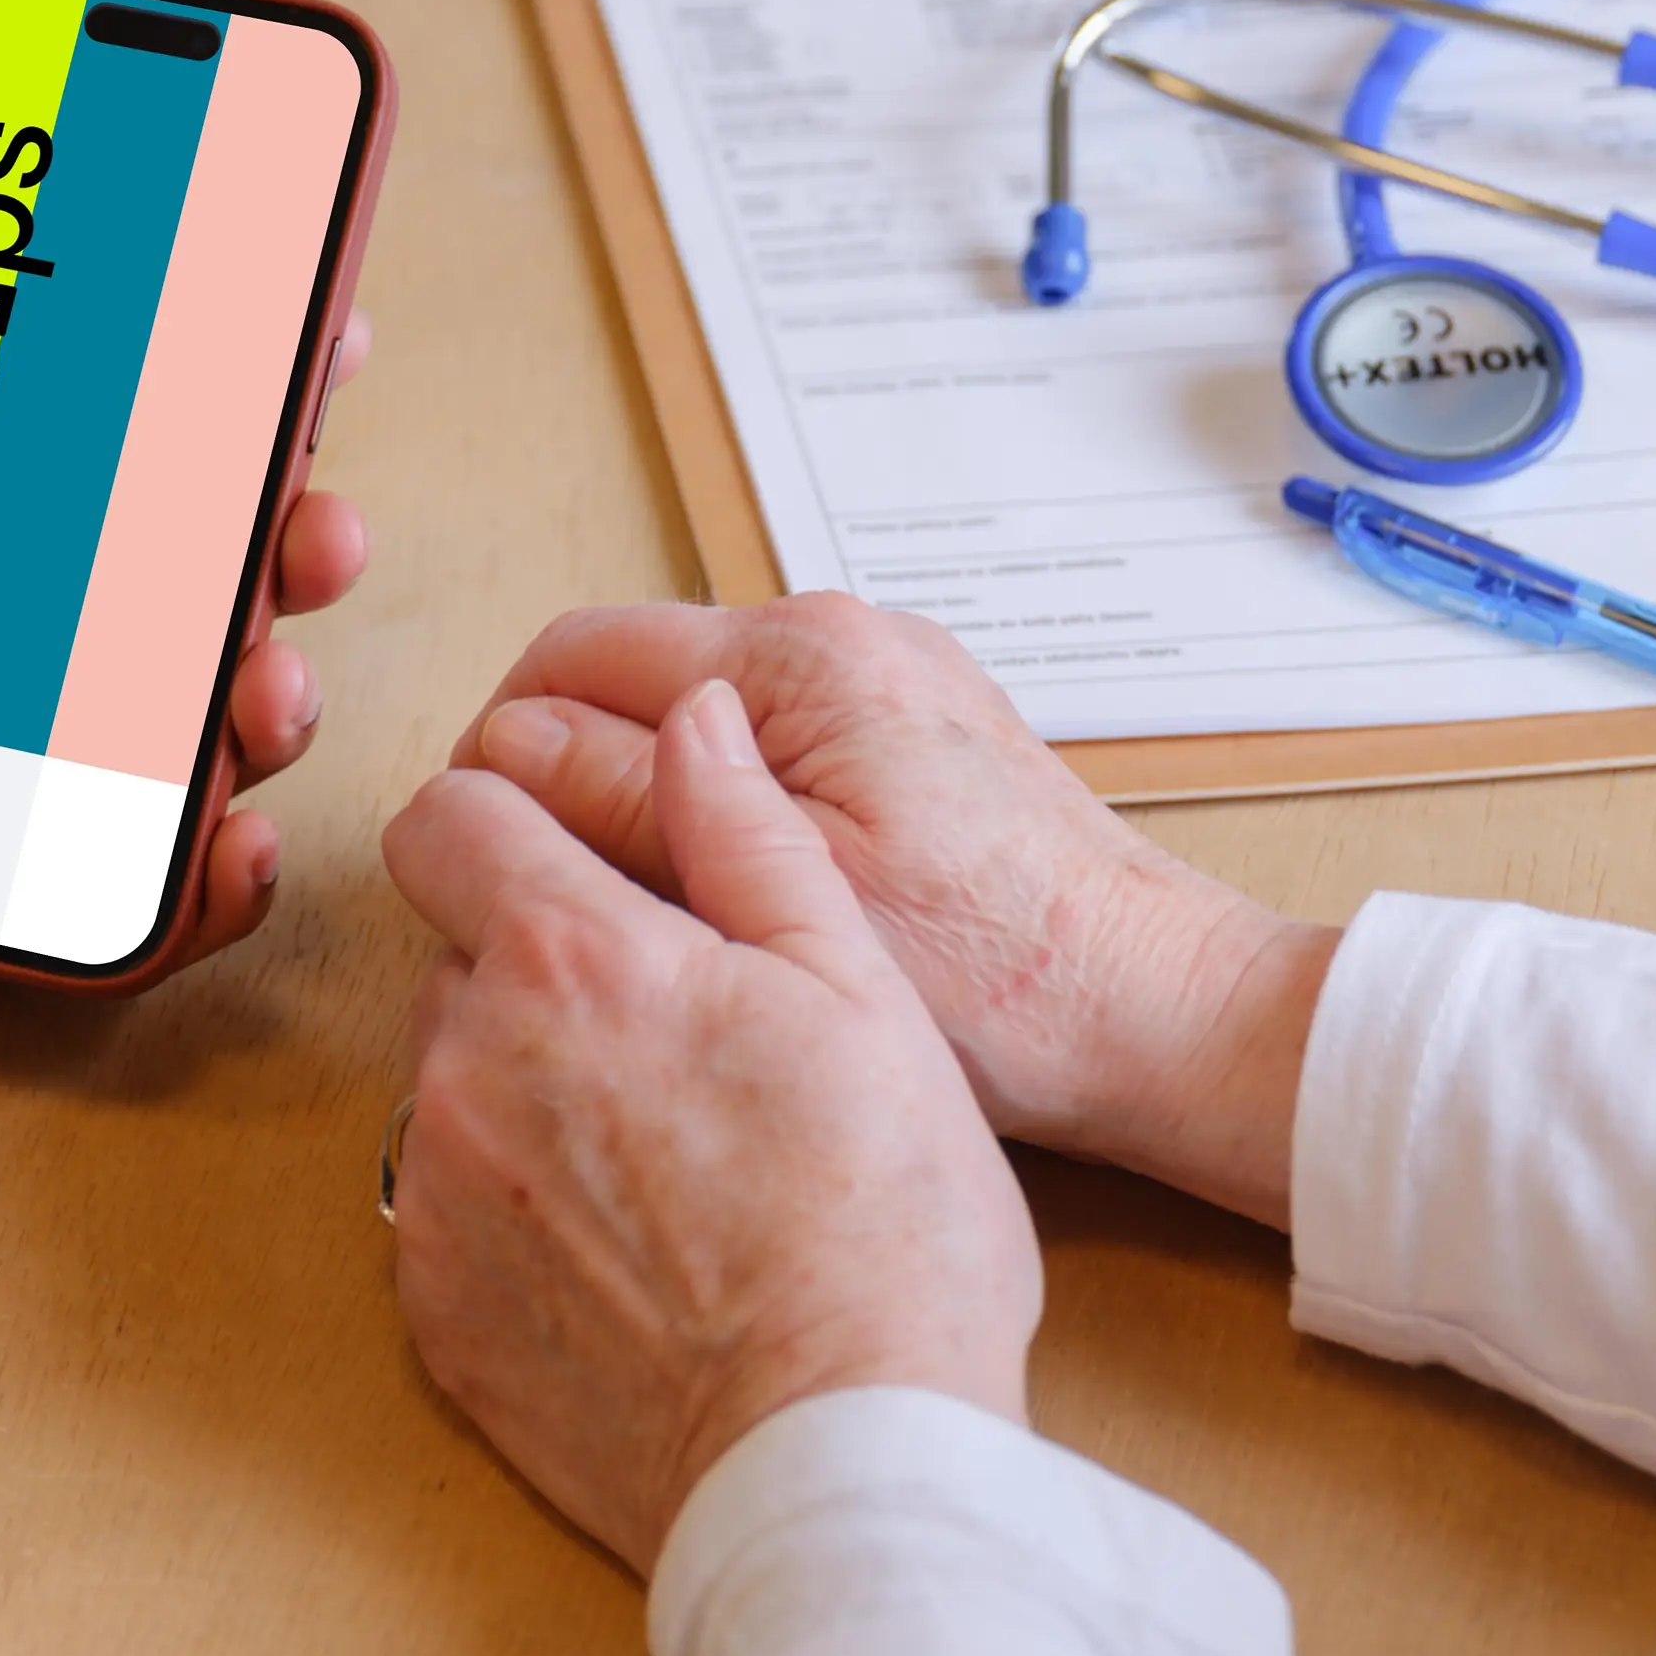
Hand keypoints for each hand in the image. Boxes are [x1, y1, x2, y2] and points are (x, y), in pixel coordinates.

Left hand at [0, 99, 370, 1048]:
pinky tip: (225, 845)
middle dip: (291, 540)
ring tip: (259, 690)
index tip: (316, 329)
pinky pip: (119, 905)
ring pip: (184, 736)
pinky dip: (200, 885)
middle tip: (311, 525)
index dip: (233, 382)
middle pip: (193, 577)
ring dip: (263, 703)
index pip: (117, 430)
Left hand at [383, 679, 1040, 1572]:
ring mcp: (438, 1190)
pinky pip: (449, 1210)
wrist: (837, 1457)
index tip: (579, 867)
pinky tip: (631, 1257)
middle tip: (678, 1044)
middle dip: (545, 970)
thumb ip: (749, 835)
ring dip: (530, 1092)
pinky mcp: (433, 1306)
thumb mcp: (859, 990)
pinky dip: (517, 1214)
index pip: (448, 816)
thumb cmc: (882, 1230)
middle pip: (459, 956)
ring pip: (455, 1082)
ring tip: (670, 1165)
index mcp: (571, 958)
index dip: (512, 825)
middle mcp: (470, 1060)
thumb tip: (694, 721)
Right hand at [454, 596, 1334, 1225]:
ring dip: (648, 801)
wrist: (1160, 1017)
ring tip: (659, 913)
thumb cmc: (995, 984)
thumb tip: (503, 751)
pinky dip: (721, 811)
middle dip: (571, 777)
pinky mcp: (909, 735)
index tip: (495, 860)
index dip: (505, 758)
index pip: (571, 656)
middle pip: (626, 677)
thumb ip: (626, 806)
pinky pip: (763, 749)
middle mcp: (839, 638)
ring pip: (690, 720)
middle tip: (571, 900)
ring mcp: (881, 681)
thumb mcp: (775, 900)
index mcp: (797, 659)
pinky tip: (741, 901)